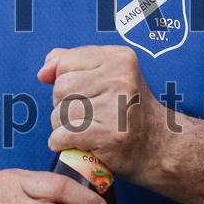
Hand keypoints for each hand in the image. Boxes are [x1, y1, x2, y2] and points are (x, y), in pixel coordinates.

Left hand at [38, 45, 163, 185]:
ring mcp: (118, 107)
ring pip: (60, 113)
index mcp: (118, 58)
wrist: (159, 145)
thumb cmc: (127, 109)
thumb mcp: (107, 74)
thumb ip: (71, 63)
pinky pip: (65, 135)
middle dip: (62, 104)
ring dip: (61, 126)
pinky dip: (60, 142)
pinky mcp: (112, 135)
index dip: (62, 79)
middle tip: (82, 114)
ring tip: (81, 129)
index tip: (76, 92)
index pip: (64, 61)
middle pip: (60, 88)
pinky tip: (72, 143)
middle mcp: (120, 79)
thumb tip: (44, 72)